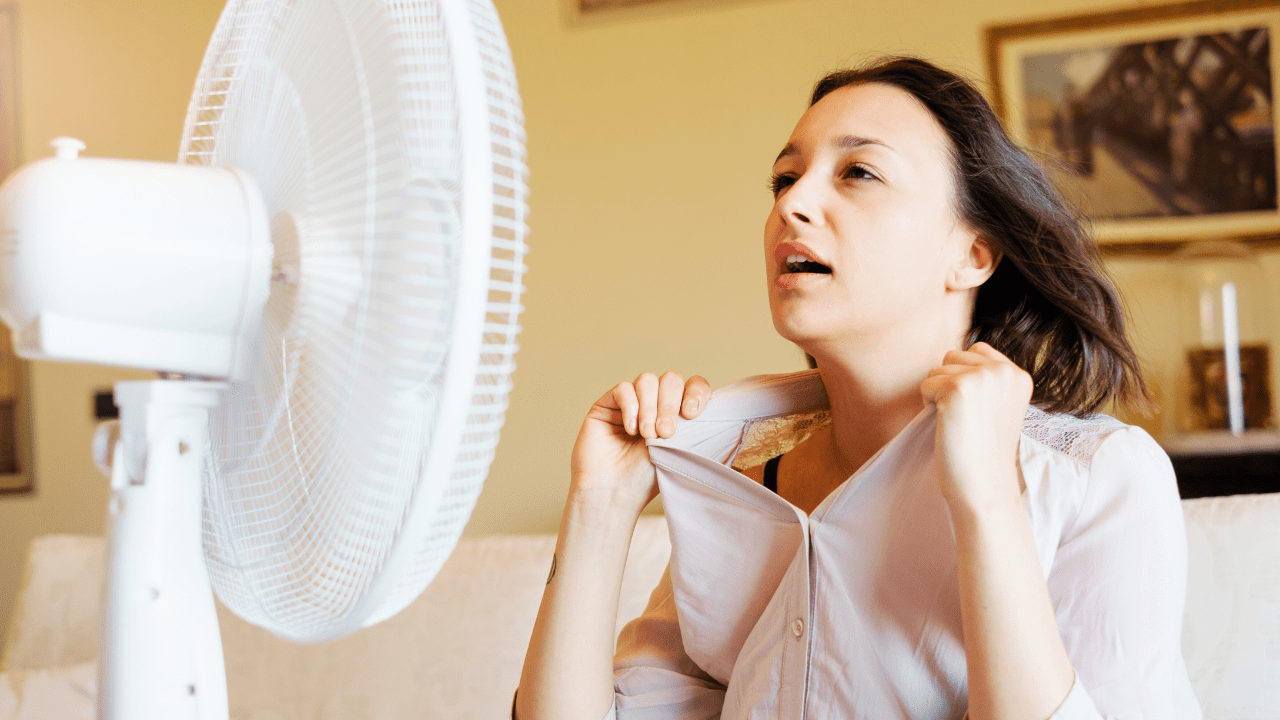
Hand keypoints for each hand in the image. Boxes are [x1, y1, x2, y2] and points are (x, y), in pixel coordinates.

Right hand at [569, 372, 710, 518]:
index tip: (692, 414)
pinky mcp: (606, 404)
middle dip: (670, 405)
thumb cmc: (647, 478)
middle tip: (666, 433)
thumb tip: (710, 405)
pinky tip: (631, 430)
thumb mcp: (679, 451)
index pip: (693, 386)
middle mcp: (654, 403)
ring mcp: (630, 402)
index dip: (696, 393)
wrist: (614, 493)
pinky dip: (630, 407)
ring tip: (647, 435)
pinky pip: (623, 389)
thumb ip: (692, 427)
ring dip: (651, 407)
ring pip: (647, 380)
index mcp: (676, 412)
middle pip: (670, 379)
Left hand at [919, 342, 1031, 511]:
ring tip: (958, 424)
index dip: (964, 377)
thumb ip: (986, 381)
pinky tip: (947, 427)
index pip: (976, 350)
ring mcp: (981, 377)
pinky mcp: (957, 388)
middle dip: (948, 383)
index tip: (975, 410)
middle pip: (953, 356)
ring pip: (936, 369)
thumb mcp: (997, 407)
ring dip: (937, 395)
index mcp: (1018, 376)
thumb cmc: (983, 453)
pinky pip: (925, 385)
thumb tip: (952, 358)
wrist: (984, 487)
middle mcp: (1004, 371)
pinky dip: (927, 406)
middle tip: (965, 419)